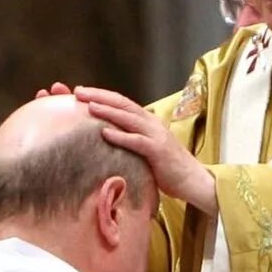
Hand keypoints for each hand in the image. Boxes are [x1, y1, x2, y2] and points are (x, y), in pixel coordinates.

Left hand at [73, 86, 216, 215]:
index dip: (102, 95)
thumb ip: (131, 139)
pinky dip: (121, 136)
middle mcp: (151, 123)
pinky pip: (137, 141)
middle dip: (99, 96)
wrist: (193, 180)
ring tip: (89, 106)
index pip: (121, 102)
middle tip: (78, 92)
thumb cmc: (167, 167)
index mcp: (147, 121)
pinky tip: (106, 133)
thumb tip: (108, 137)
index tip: (81, 91)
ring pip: (128, 118)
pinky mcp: (158, 151)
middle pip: (122, 104)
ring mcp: (155, 135)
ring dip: (108, 111)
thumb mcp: (147, 148)